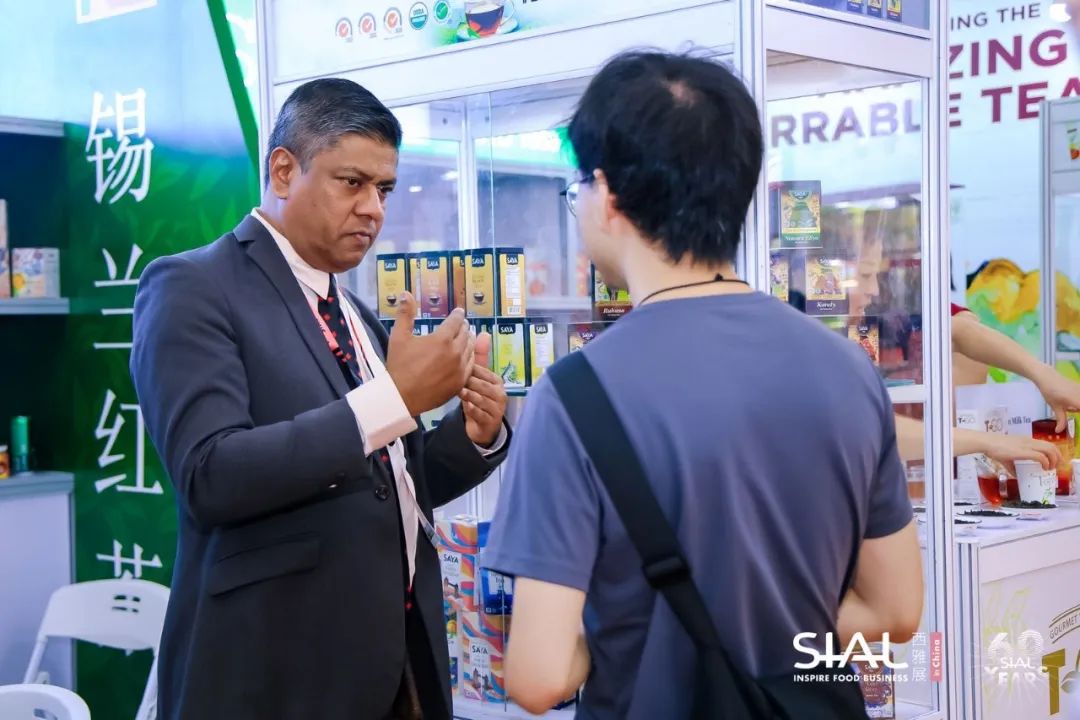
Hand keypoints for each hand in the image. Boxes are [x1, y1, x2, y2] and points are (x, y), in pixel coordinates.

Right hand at [385, 292, 473, 415]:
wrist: (401, 396)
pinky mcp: (461, 382)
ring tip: (464, 337)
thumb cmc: (399, 365)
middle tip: (461, 324)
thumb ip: (405, 314)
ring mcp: (460, 368)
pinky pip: (470, 365)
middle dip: (463, 326)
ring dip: (468, 340)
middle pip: (466, 333)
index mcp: (442, 338)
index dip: (458, 314)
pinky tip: (465, 356)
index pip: (457, 320)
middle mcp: (455, 352)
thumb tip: (405, 293)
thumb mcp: (399, 337)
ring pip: (470, 349)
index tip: (458, 312)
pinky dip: (468, 358)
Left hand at [461, 332, 506, 446]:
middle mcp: (500, 393)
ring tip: (458, 391)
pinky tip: (465, 406)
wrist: (482, 426)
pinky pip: (479, 413)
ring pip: (480, 398)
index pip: (481, 370)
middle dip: (466, 382)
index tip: (451, 367)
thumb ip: (478, 357)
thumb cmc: (478, 397)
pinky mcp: (490, 421)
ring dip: (468, 395)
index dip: (466, 368)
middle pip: (480, 383)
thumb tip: (483, 333)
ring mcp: (497, 408)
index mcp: (496, 380)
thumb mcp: (477, 379)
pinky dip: (471, 409)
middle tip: (450, 379)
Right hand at [982, 434, 1060, 475]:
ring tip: (1050, 468)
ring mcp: (1028, 446)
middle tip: (1056, 467)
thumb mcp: (1006, 457)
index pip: (1047, 444)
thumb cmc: (994, 448)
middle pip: (1052, 446)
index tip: (1053, 463)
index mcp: (1027, 441)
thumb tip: (1016, 475)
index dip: (1054, 453)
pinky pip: (1041, 457)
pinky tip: (1044, 468)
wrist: (987, 442)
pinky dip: (1046, 463)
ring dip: (1054, 460)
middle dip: (1058, 457)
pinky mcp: (1024, 451)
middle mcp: (1030, 442)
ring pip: (1049, 450)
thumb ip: (1013, 466)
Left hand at [1034, 367, 1079, 432]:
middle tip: (1068, 410)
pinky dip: (1077, 403)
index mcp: (1077, 400)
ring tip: (1070, 408)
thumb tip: (1059, 431)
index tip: (1074, 413)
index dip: (1078, 412)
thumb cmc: (1050, 392)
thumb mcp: (1055, 407)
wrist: (1048, 376)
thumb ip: (1061, 420)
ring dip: (1077, 408)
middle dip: (1076, 410)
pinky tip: (1072, 405)